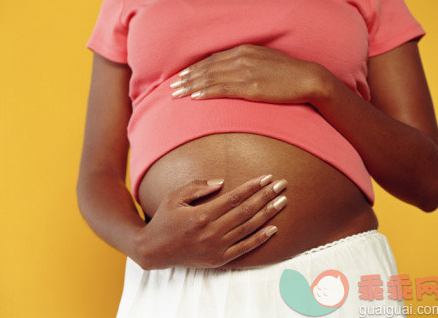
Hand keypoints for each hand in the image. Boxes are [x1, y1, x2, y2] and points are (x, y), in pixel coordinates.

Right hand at [134, 174, 288, 269]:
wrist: (154, 251)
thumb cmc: (164, 220)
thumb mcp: (174, 197)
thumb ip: (197, 187)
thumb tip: (222, 181)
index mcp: (201, 215)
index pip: (235, 198)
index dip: (253, 186)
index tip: (267, 177)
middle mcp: (211, 232)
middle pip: (246, 211)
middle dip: (266, 196)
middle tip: (282, 185)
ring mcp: (216, 247)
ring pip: (249, 228)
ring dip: (268, 214)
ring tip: (283, 201)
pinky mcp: (219, 259)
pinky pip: (245, 248)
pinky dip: (261, 239)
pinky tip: (274, 228)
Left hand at [169, 44, 323, 103]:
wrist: (308, 78)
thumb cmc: (288, 72)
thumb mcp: (264, 60)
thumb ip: (246, 62)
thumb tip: (231, 70)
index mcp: (243, 50)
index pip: (212, 59)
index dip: (194, 68)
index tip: (181, 76)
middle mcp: (241, 58)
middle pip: (207, 68)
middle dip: (187, 77)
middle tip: (172, 87)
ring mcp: (245, 72)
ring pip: (210, 78)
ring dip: (191, 86)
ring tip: (176, 94)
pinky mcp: (250, 86)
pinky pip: (222, 89)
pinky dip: (206, 92)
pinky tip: (194, 97)